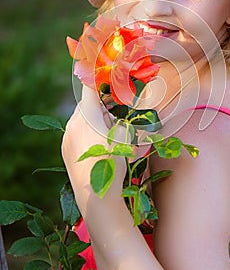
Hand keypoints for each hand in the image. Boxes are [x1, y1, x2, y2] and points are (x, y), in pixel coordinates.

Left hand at [61, 86, 126, 214]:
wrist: (96, 195)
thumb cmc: (113, 163)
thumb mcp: (124, 137)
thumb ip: (122, 120)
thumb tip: (119, 117)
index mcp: (86, 116)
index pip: (90, 89)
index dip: (98, 80)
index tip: (105, 74)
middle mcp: (72, 124)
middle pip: (86, 105)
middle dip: (101, 104)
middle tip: (115, 107)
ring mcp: (66, 137)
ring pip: (81, 119)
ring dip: (94, 119)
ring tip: (110, 129)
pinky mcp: (65, 150)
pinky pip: (76, 132)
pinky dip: (87, 130)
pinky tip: (99, 142)